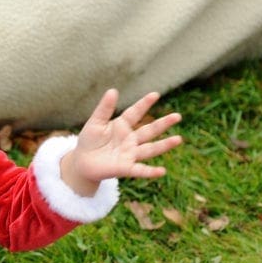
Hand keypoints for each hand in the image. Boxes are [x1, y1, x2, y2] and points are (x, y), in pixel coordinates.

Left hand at [61, 89, 182, 194]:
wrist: (82, 162)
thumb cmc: (89, 140)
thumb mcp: (95, 123)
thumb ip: (104, 109)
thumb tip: (113, 90)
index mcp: (122, 126)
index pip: (135, 113)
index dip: (144, 104)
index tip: (155, 94)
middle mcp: (130, 140)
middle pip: (149, 131)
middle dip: (163, 124)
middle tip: (177, 116)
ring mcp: (130, 154)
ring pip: (150, 149)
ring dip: (164, 145)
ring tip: (178, 139)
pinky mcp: (125, 168)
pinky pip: (140, 170)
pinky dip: (151, 171)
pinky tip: (162, 171)